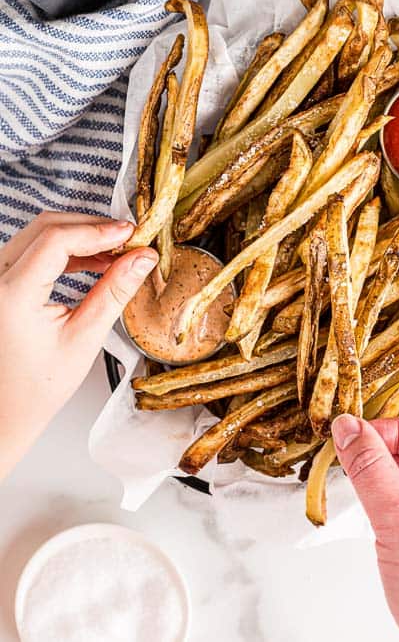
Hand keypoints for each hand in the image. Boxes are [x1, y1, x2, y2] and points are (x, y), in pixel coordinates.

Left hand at [0, 212, 157, 479]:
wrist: (3, 413)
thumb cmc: (36, 389)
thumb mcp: (83, 339)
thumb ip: (114, 292)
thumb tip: (142, 259)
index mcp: (10, 296)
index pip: (56, 241)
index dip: (98, 231)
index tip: (130, 234)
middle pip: (45, 228)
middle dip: (91, 228)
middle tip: (128, 239)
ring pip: (38, 235)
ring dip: (78, 237)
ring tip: (116, 252)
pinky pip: (31, 250)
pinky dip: (63, 250)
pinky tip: (93, 260)